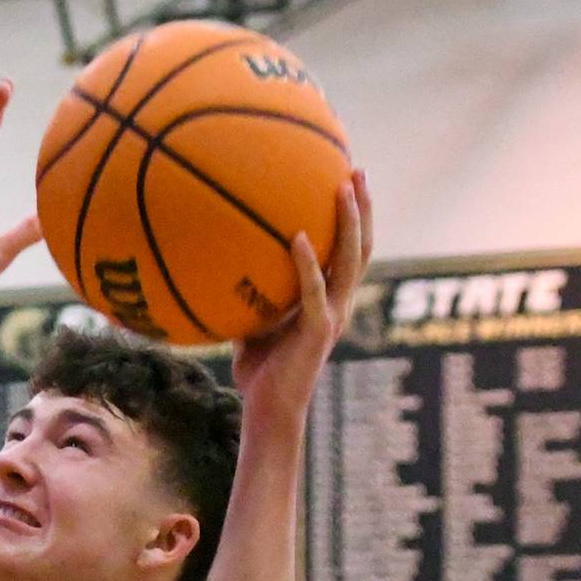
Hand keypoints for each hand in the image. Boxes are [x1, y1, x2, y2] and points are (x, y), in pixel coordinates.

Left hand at [232, 170, 372, 427]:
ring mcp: (333, 316)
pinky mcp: (318, 331)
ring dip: (350, 223)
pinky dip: (307, 263)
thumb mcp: (250, 323)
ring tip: (343, 188)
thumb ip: (248, 292)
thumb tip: (219, 259)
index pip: (349, 251)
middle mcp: (340, 303)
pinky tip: (297, 237)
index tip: (345, 179)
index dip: (353, 217)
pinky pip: (314, 290)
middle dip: (362, 207)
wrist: (268, 410)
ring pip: (352, 261)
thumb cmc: (257, 371)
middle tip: (356, 170)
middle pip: (362, 246)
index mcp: (329, 300)